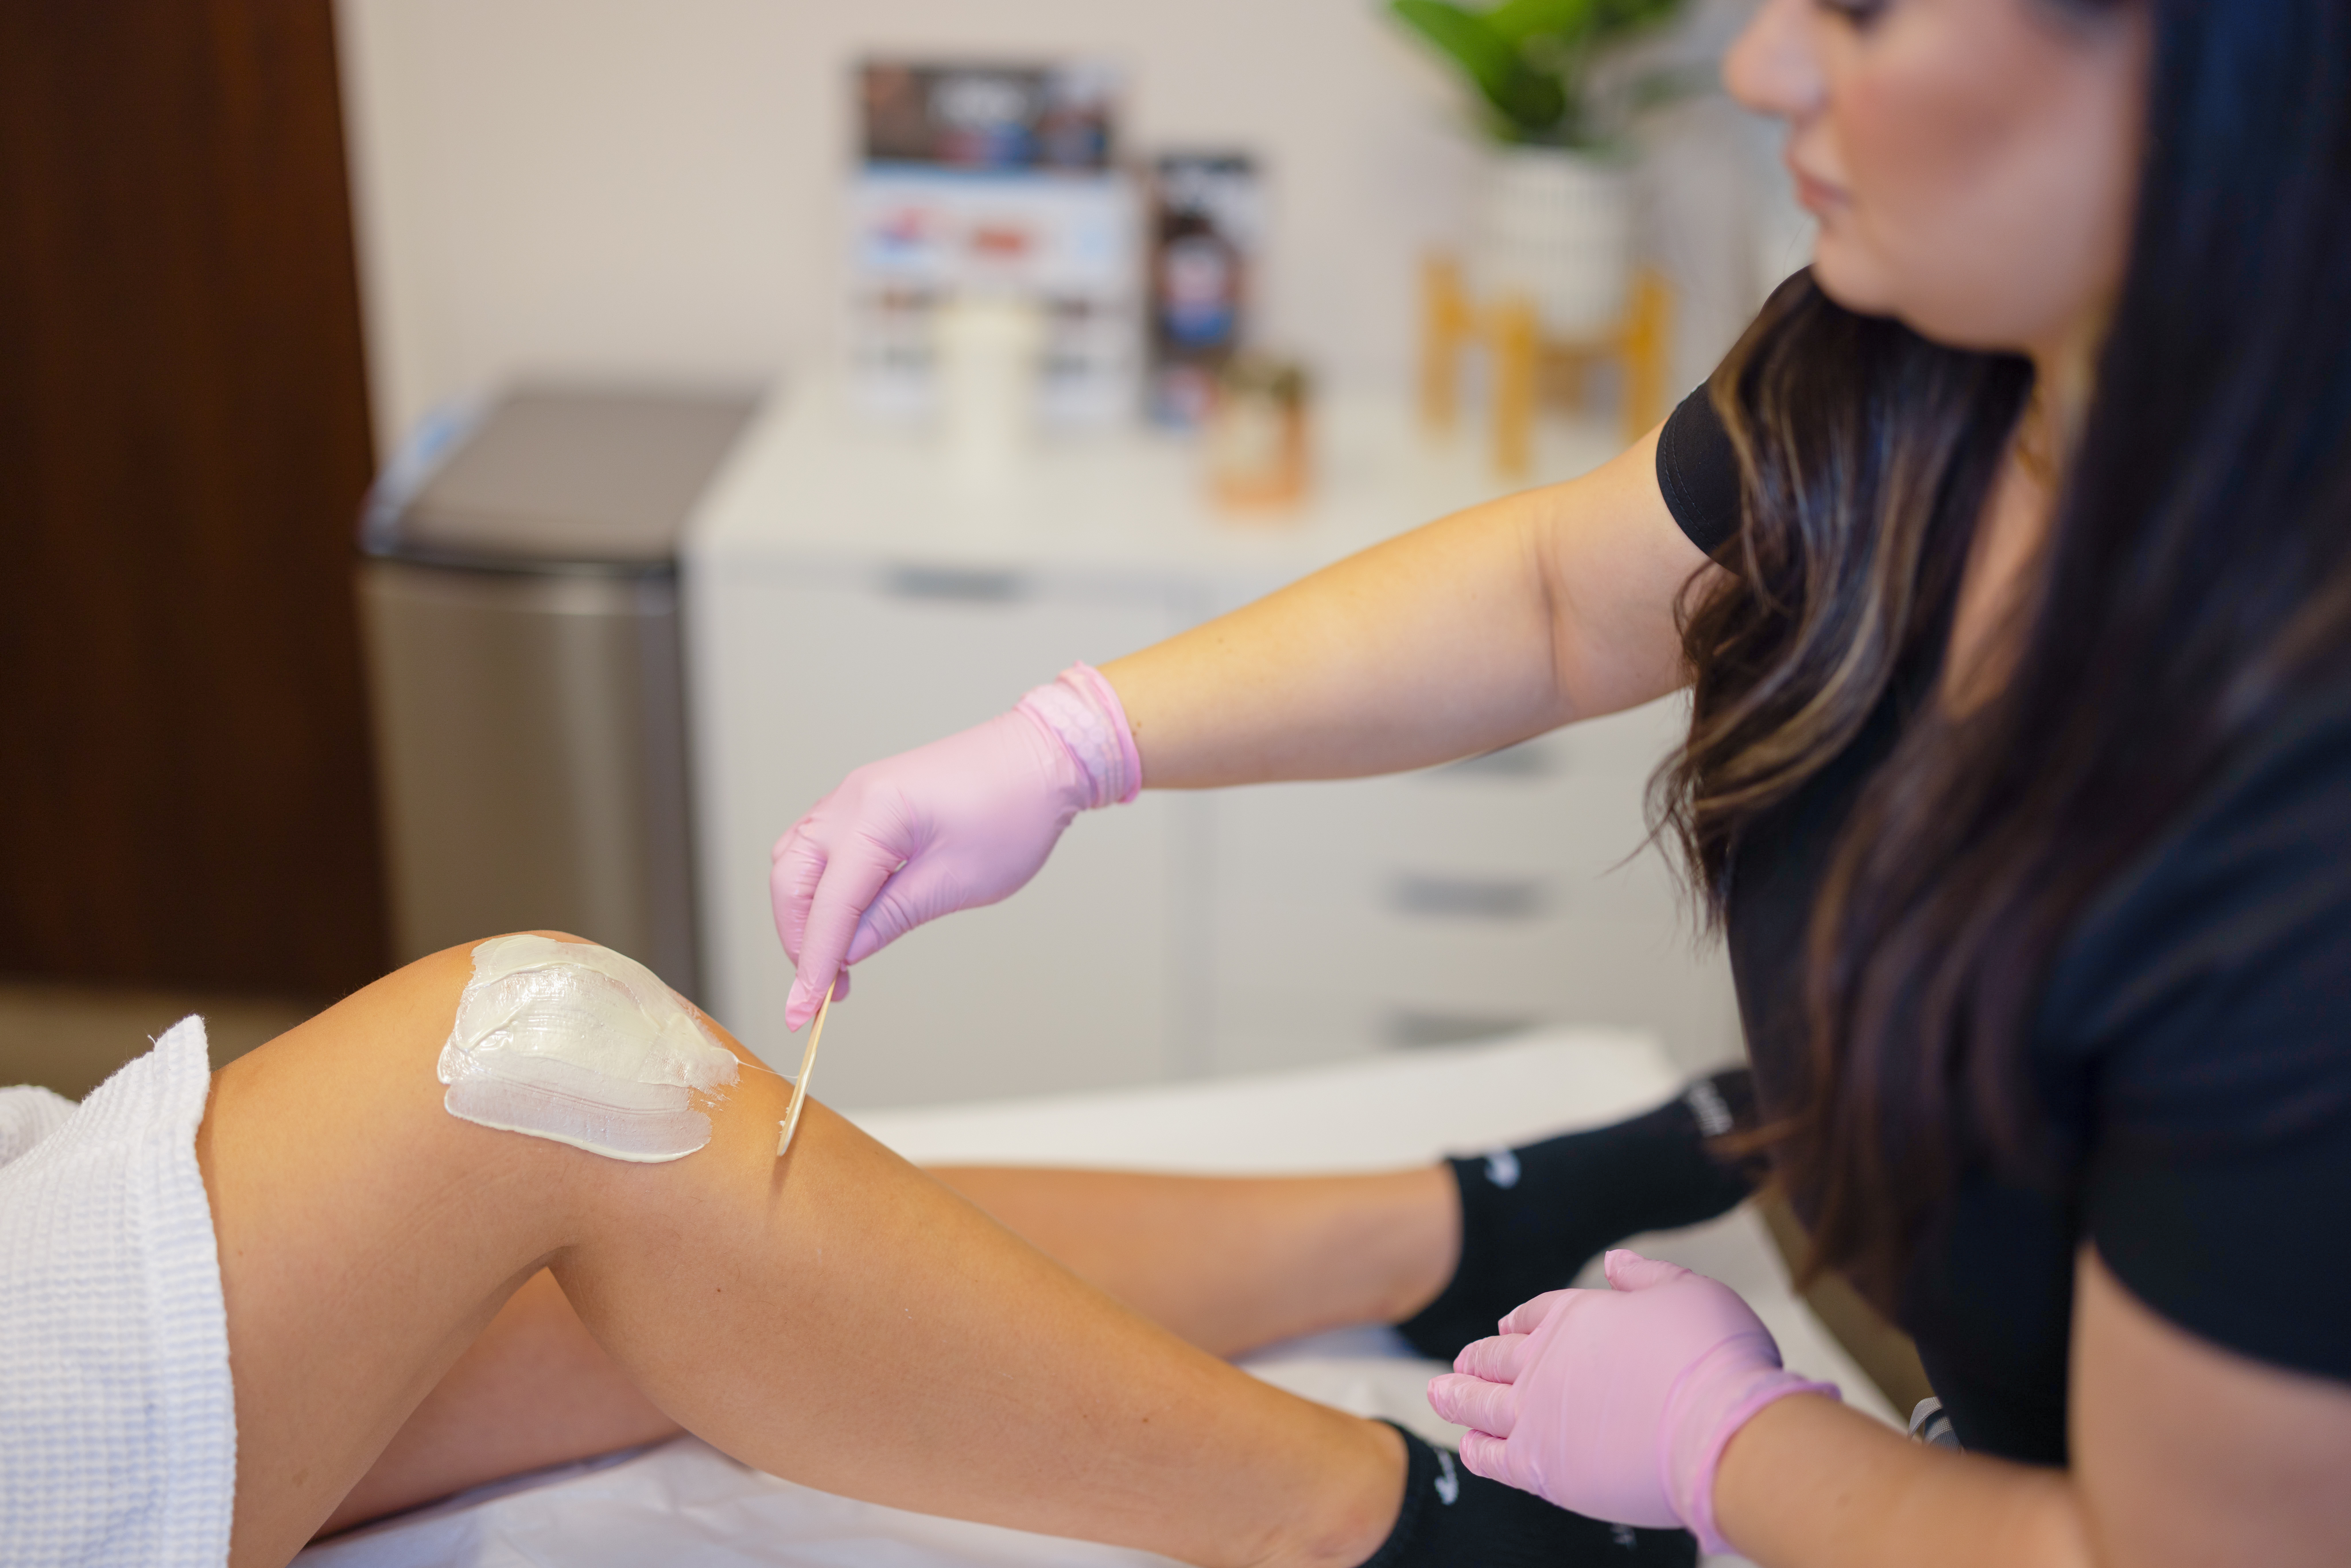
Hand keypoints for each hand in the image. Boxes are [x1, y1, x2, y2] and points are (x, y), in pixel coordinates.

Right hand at [769, 667, 1139, 1030]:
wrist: (1042, 758)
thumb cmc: (1012, 813)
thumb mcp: (956, 881)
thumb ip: (892, 917)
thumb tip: (846, 953)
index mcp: (874, 814)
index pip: (829, 903)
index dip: (813, 963)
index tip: (801, 1013)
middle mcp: (851, 797)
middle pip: (792, 879)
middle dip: (799, 939)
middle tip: (821, 990)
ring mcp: (854, 794)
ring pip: (797, 861)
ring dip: (804, 914)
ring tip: (834, 960)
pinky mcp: (866, 801)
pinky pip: (820, 846)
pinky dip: (820, 888)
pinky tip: (845, 920)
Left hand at [1426, 1249, 1837, 1553]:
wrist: (1719, 1429)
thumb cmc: (1715, 1361)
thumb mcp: (1688, 1291)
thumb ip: (1646, 1276)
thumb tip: (1616, 1261)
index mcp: (1578, 1317)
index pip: (1535, 1316)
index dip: (1519, 1322)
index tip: (1506, 1327)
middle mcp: (1547, 1362)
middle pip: (1497, 1358)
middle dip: (1476, 1360)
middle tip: (1459, 1366)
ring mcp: (1538, 1416)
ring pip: (1480, 1403)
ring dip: (1457, 1397)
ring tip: (1440, 1395)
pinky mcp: (1543, 1467)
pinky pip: (1494, 1457)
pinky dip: (1477, 1450)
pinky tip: (1469, 1448)